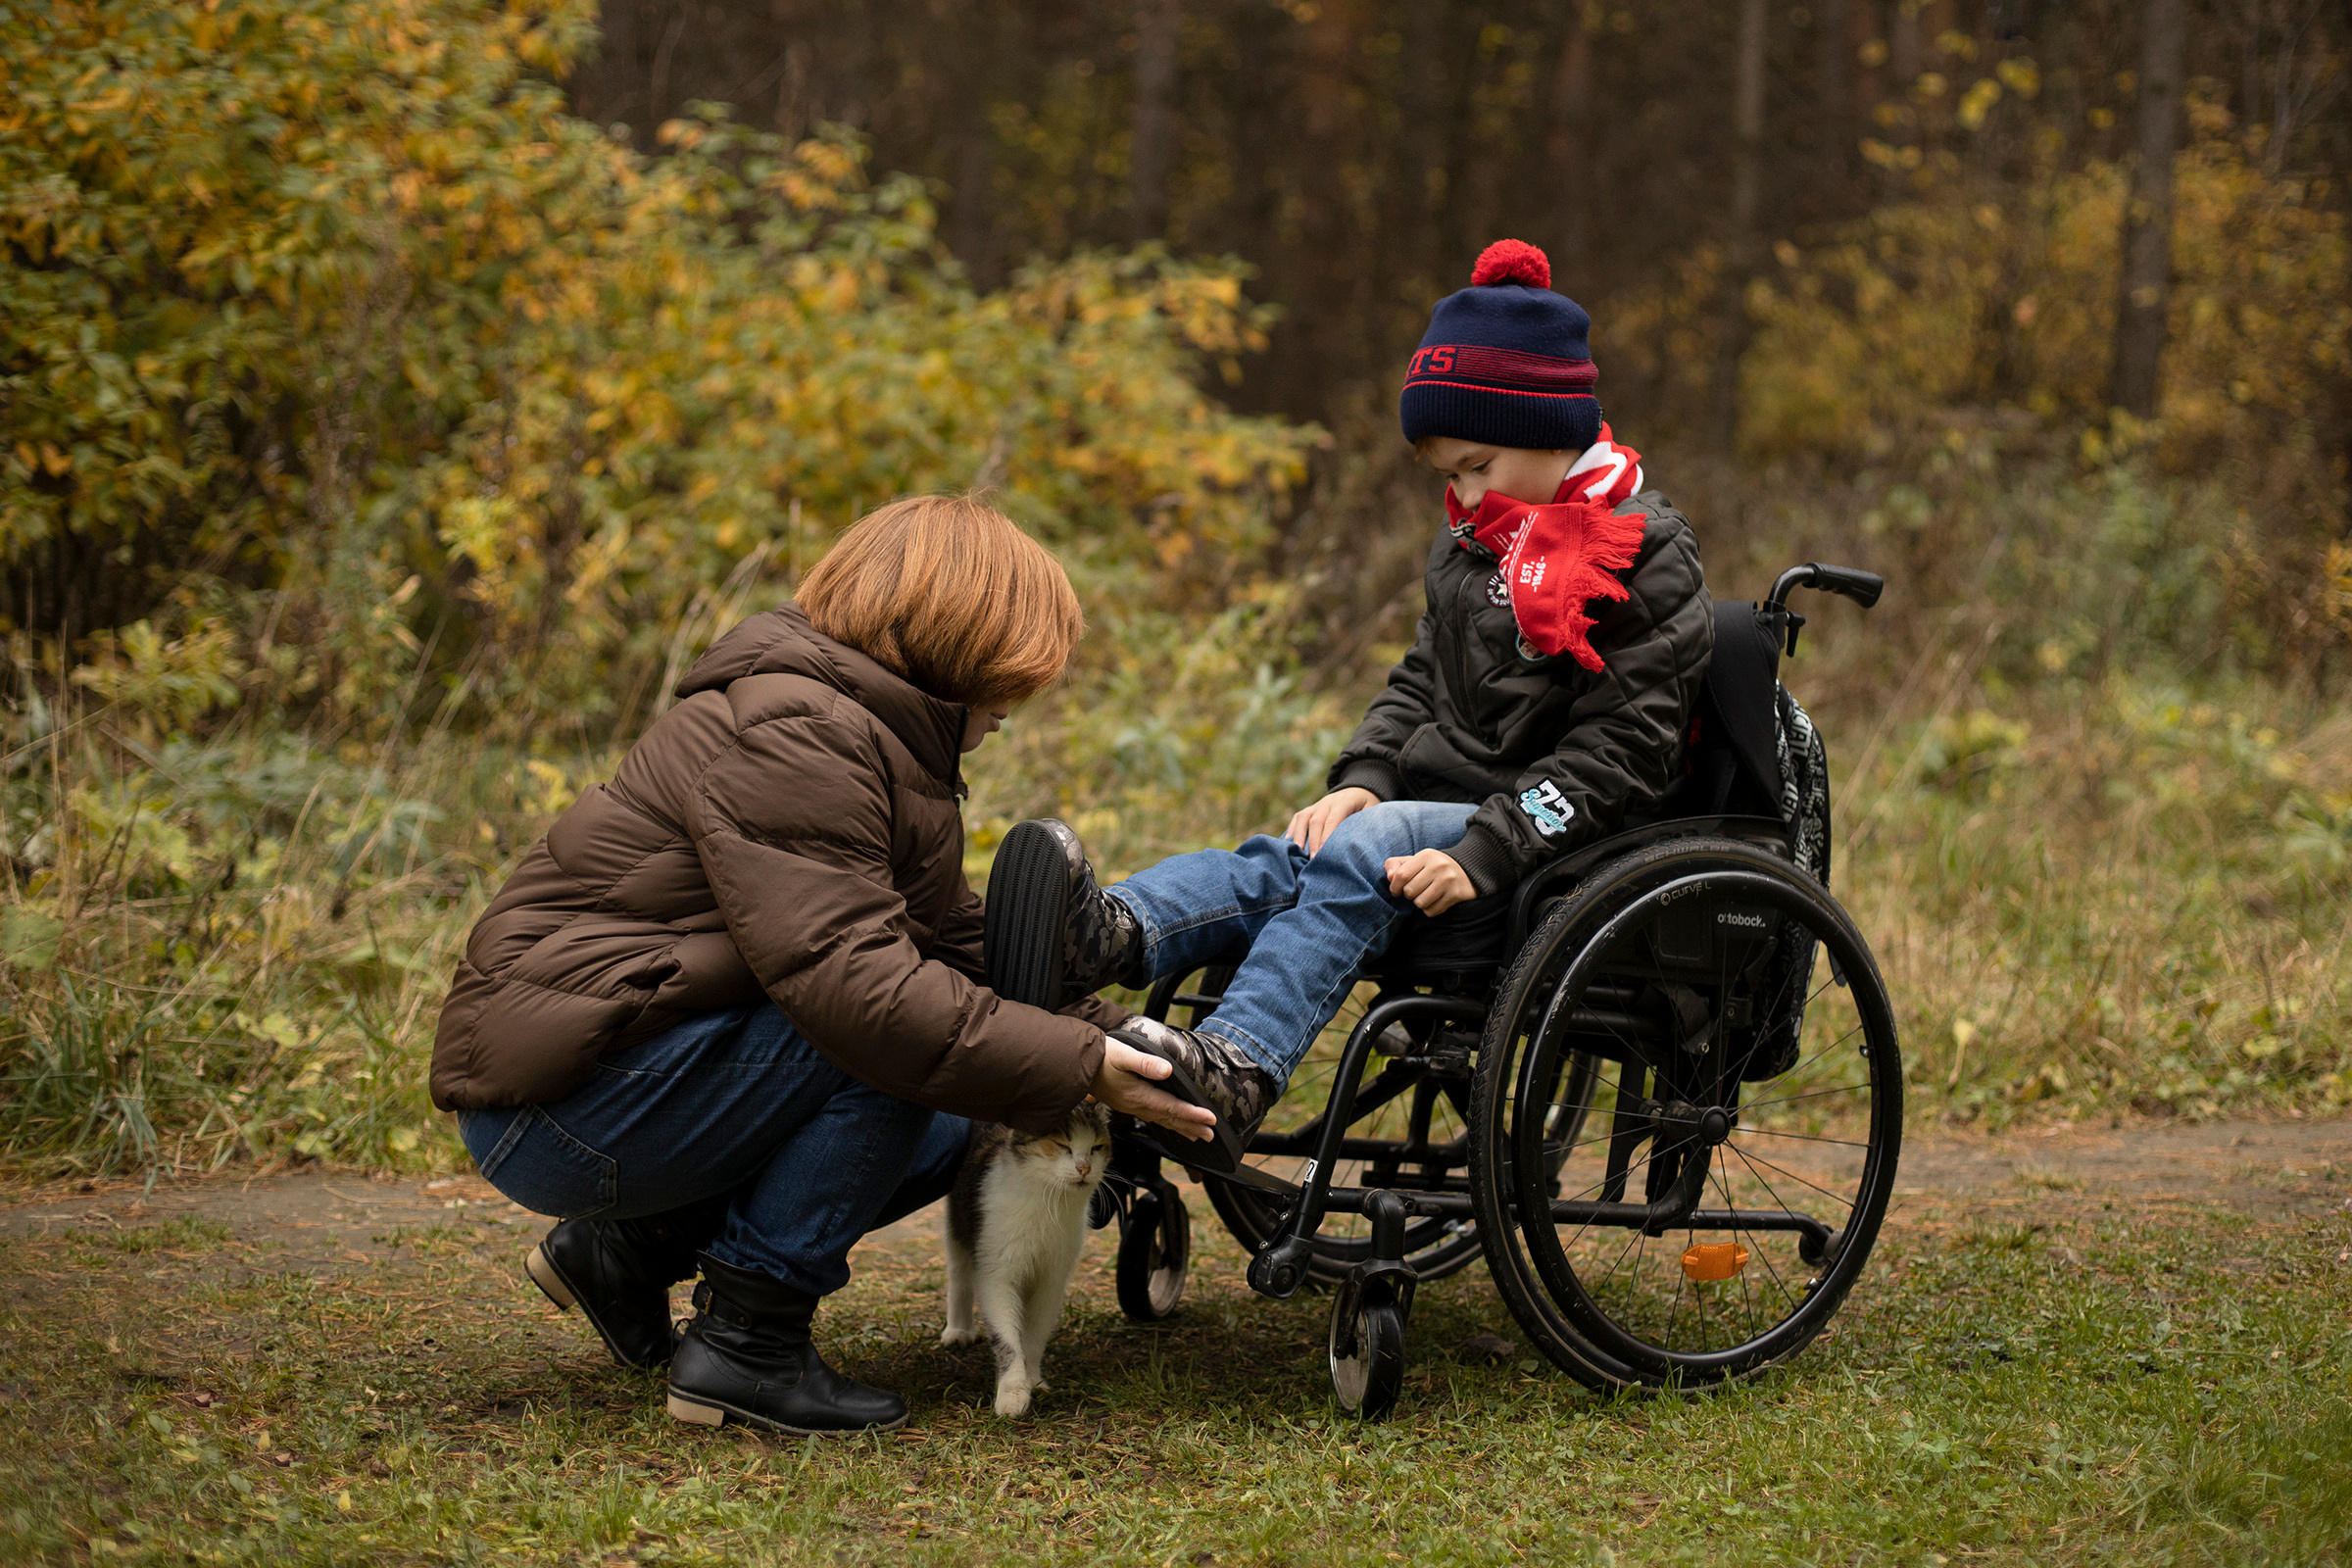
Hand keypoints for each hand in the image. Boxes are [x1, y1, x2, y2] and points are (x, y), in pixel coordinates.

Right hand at [1089, 1037, 1217, 1140]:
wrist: (1076, 1064)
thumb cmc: (1101, 1056)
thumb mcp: (1123, 1055)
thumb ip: (1145, 1064)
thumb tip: (1167, 1070)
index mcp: (1139, 1095)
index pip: (1171, 1107)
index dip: (1193, 1114)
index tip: (1211, 1119)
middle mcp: (1136, 1105)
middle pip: (1169, 1119)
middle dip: (1191, 1126)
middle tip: (1210, 1135)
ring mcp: (1131, 1106)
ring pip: (1162, 1120)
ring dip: (1181, 1128)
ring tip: (1197, 1136)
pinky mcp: (1128, 1103)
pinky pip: (1153, 1117)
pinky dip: (1167, 1123)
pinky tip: (1171, 1124)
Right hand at [1284, 786, 1378, 854]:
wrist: (1358, 789)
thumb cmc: (1367, 805)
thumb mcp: (1373, 810)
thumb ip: (1366, 823)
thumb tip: (1361, 842)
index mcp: (1344, 802)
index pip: (1333, 819)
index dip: (1327, 836)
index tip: (1323, 853)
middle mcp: (1327, 802)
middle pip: (1316, 820)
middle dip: (1313, 841)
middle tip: (1312, 860)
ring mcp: (1317, 805)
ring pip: (1303, 817)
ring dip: (1299, 835)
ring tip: (1297, 852)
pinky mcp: (1310, 809)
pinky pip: (1298, 817)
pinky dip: (1292, 829)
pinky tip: (1288, 843)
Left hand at [1385, 848, 1475, 916]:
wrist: (1466, 871)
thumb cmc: (1432, 867)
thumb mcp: (1415, 860)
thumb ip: (1396, 864)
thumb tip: (1389, 877)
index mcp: (1426, 855)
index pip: (1401, 875)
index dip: (1394, 887)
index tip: (1396, 890)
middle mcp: (1438, 866)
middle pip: (1409, 891)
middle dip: (1408, 894)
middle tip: (1415, 890)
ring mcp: (1448, 881)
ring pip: (1420, 903)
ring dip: (1419, 903)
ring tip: (1424, 895)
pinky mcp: (1455, 895)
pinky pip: (1432, 911)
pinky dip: (1429, 909)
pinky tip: (1435, 900)